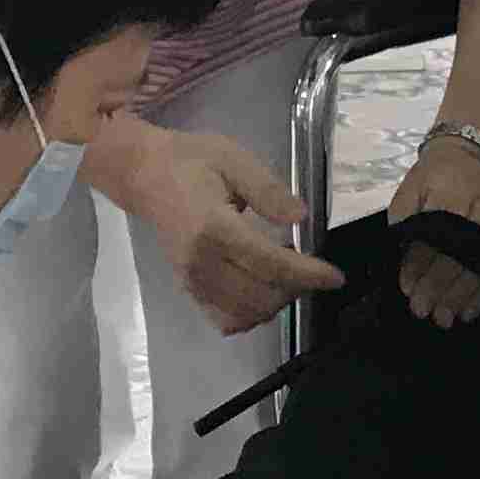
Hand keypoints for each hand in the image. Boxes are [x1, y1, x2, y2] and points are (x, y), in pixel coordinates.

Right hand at [114, 125, 339, 334]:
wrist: (143, 174)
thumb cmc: (190, 160)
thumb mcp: (233, 158)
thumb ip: (268, 189)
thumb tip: (301, 216)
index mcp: (214, 228)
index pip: (270, 264)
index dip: (307, 274)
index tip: (335, 276)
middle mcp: (201, 263)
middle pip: (260, 297)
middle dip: (296, 289)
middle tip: (312, 269)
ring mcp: (191, 280)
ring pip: (244, 315)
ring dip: (275, 304)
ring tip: (289, 278)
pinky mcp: (187, 288)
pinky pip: (223, 320)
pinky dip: (250, 315)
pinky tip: (263, 292)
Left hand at [387, 129, 479, 326]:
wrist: (470, 155)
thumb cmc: (433, 178)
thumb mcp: (409, 194)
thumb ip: (407, 232)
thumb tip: (409, 279)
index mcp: (456, 188)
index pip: (440, 236)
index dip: (424, 268)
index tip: (410, 294)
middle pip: (465, 254)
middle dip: (442, 288)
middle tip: (425, 312)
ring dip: (462, 296)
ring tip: (443, 318)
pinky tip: (466, 311)